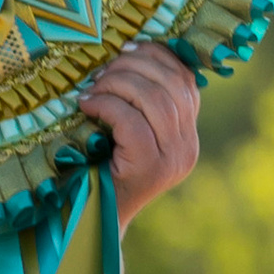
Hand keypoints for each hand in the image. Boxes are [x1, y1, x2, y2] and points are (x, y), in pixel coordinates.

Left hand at [80, 42, 199, 226]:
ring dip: (118, 84)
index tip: (127, 49)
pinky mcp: (149, 169)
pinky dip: (107, 106)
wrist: (90, 225)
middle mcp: (187, 148)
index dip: (158, 57)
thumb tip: (128, 54)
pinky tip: (86, 106)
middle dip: (134, 66)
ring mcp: (172, 161)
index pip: (186, 81)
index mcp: (187, 136)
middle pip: (172, 85)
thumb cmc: (100, 175)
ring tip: (91, 88)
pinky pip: (132, 122)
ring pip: (154, 100)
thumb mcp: (125, 137)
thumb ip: (138, 107)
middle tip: (102, 69)